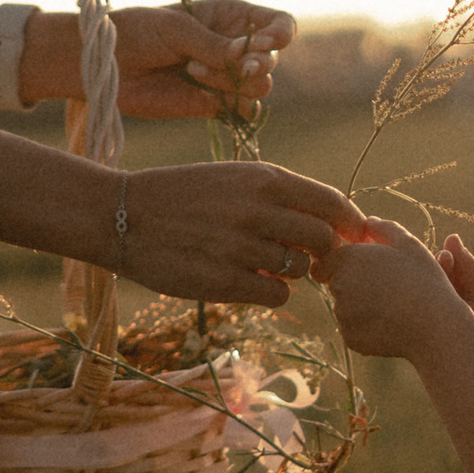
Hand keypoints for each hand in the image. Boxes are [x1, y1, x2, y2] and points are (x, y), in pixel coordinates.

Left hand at [108, 0, 295, 123]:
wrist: (108, 65)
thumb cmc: (139, 32)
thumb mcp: (176, 29)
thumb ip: (213, 44)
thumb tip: (248, 56)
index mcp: (233, 17)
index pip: (280, 25)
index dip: (280, 35)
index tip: (261, 43)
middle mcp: (236, 47)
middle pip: (272, 60)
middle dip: (256, 64)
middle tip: (231, 64)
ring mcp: (227, 78)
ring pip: (261, 87)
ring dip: (234, 82)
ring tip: (193, 71)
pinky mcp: (215, 105)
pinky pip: (245, 111)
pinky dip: (234, 106)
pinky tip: (204, 94)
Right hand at [119, 156, 350, 307]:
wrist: (122, 215)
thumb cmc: (181, 196)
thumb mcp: (231, 178)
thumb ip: (276, 194)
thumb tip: (326, 221)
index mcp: (263, 179)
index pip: (330, 202)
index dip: (348, 223)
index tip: (351, 235)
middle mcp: (258, 210)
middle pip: (322, 240)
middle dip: (321, 252)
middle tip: (304, 257)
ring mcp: (242, 247)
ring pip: (300, 270)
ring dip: (290, 272)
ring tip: (261, 264)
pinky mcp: (225, 281)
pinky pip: (277, 295)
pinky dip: (272, 293)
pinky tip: (250, 283)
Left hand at [324, 217, 467, 361]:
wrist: (436, 327)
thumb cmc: (425, 281)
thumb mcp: (410, 246)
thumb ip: (384, 229)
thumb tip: (368, 222)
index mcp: (349, 259)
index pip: (324, 262)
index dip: (342, 264)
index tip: (365, 270)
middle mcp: (339, 286)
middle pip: (335, 284)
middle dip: (352, 284)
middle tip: (385, 288)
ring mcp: (342, 315)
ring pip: (343, 308)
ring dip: (359, 306)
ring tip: (392, 306)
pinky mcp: (349, 338)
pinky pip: (352, 329)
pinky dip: (366, 327)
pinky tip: (390, 324)